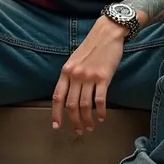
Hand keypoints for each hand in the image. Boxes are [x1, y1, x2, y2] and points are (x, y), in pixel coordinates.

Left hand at [51, 17, 125, 134]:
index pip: (57, 96)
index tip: (56, 126)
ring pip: (85, 105)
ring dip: (87, 120)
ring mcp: (89, 76)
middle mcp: (75, 75)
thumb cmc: (91, 47)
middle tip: (79, 131)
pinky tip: (102, 117)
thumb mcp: (75, 60)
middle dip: (74, 121)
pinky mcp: (104, 77)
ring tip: (90, 127)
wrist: (107, 33)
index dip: (56, 113)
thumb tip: (68, 96)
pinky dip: (101, 112)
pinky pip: (100, 100)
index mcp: (66, 71)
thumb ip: (70, 76)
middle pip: (71, 105)